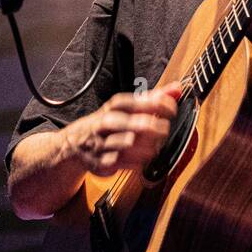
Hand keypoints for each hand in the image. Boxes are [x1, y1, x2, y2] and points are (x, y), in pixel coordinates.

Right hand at [64, 82, 181, 176]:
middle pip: (140, 125)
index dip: (160, 106)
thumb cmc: (107, 124)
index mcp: (115, 106)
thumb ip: (153, 99)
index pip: (141, 102)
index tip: (171, 111)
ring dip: (150, 147)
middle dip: (158, 128)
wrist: (74, 144)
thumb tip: (177, 88)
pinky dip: (139, 161)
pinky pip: (127, 163)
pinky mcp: (102, 163)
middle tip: (164, 130)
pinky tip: (142, 157)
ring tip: (154, 145)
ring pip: (134, 146)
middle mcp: (107, 123)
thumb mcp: (127, 107)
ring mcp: (104, 143)